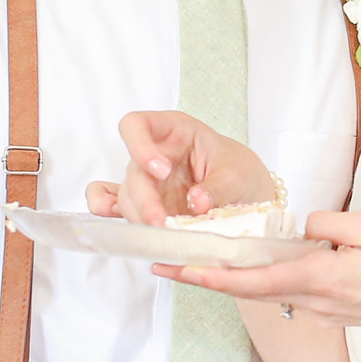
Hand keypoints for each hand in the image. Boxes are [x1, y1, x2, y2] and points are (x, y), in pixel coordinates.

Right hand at [86, 111, 271, 227]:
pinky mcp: (146, 206)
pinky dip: (114, 217)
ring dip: (141, 219)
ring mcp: (147, 182)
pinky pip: (115, 207)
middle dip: (145, 201)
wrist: (246, 194)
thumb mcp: (237, 174)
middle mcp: (153, 155)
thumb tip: (197, 203)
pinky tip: (127, 227)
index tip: (162, 170)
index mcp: (173, 131)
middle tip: (162, 223)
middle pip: (133, 173)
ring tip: (165, 236)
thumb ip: (218, 188)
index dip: (140, 146)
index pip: (137, 125)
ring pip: (128, 198)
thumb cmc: (239, 171)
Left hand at [153, 208, 360, 332]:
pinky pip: (295, 294)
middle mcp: (317, 301)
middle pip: (251, 290)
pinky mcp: (335, 314)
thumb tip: (303, 228)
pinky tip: (261, 266)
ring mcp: (326, 312)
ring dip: (236, 280)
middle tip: (166, 267)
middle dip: (208, 279)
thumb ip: (329, 223)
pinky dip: (271, 281)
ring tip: (200, 263)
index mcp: (323, 277)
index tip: (182, 270)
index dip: (214, 276)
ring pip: (272, 292)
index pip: (256, 279)